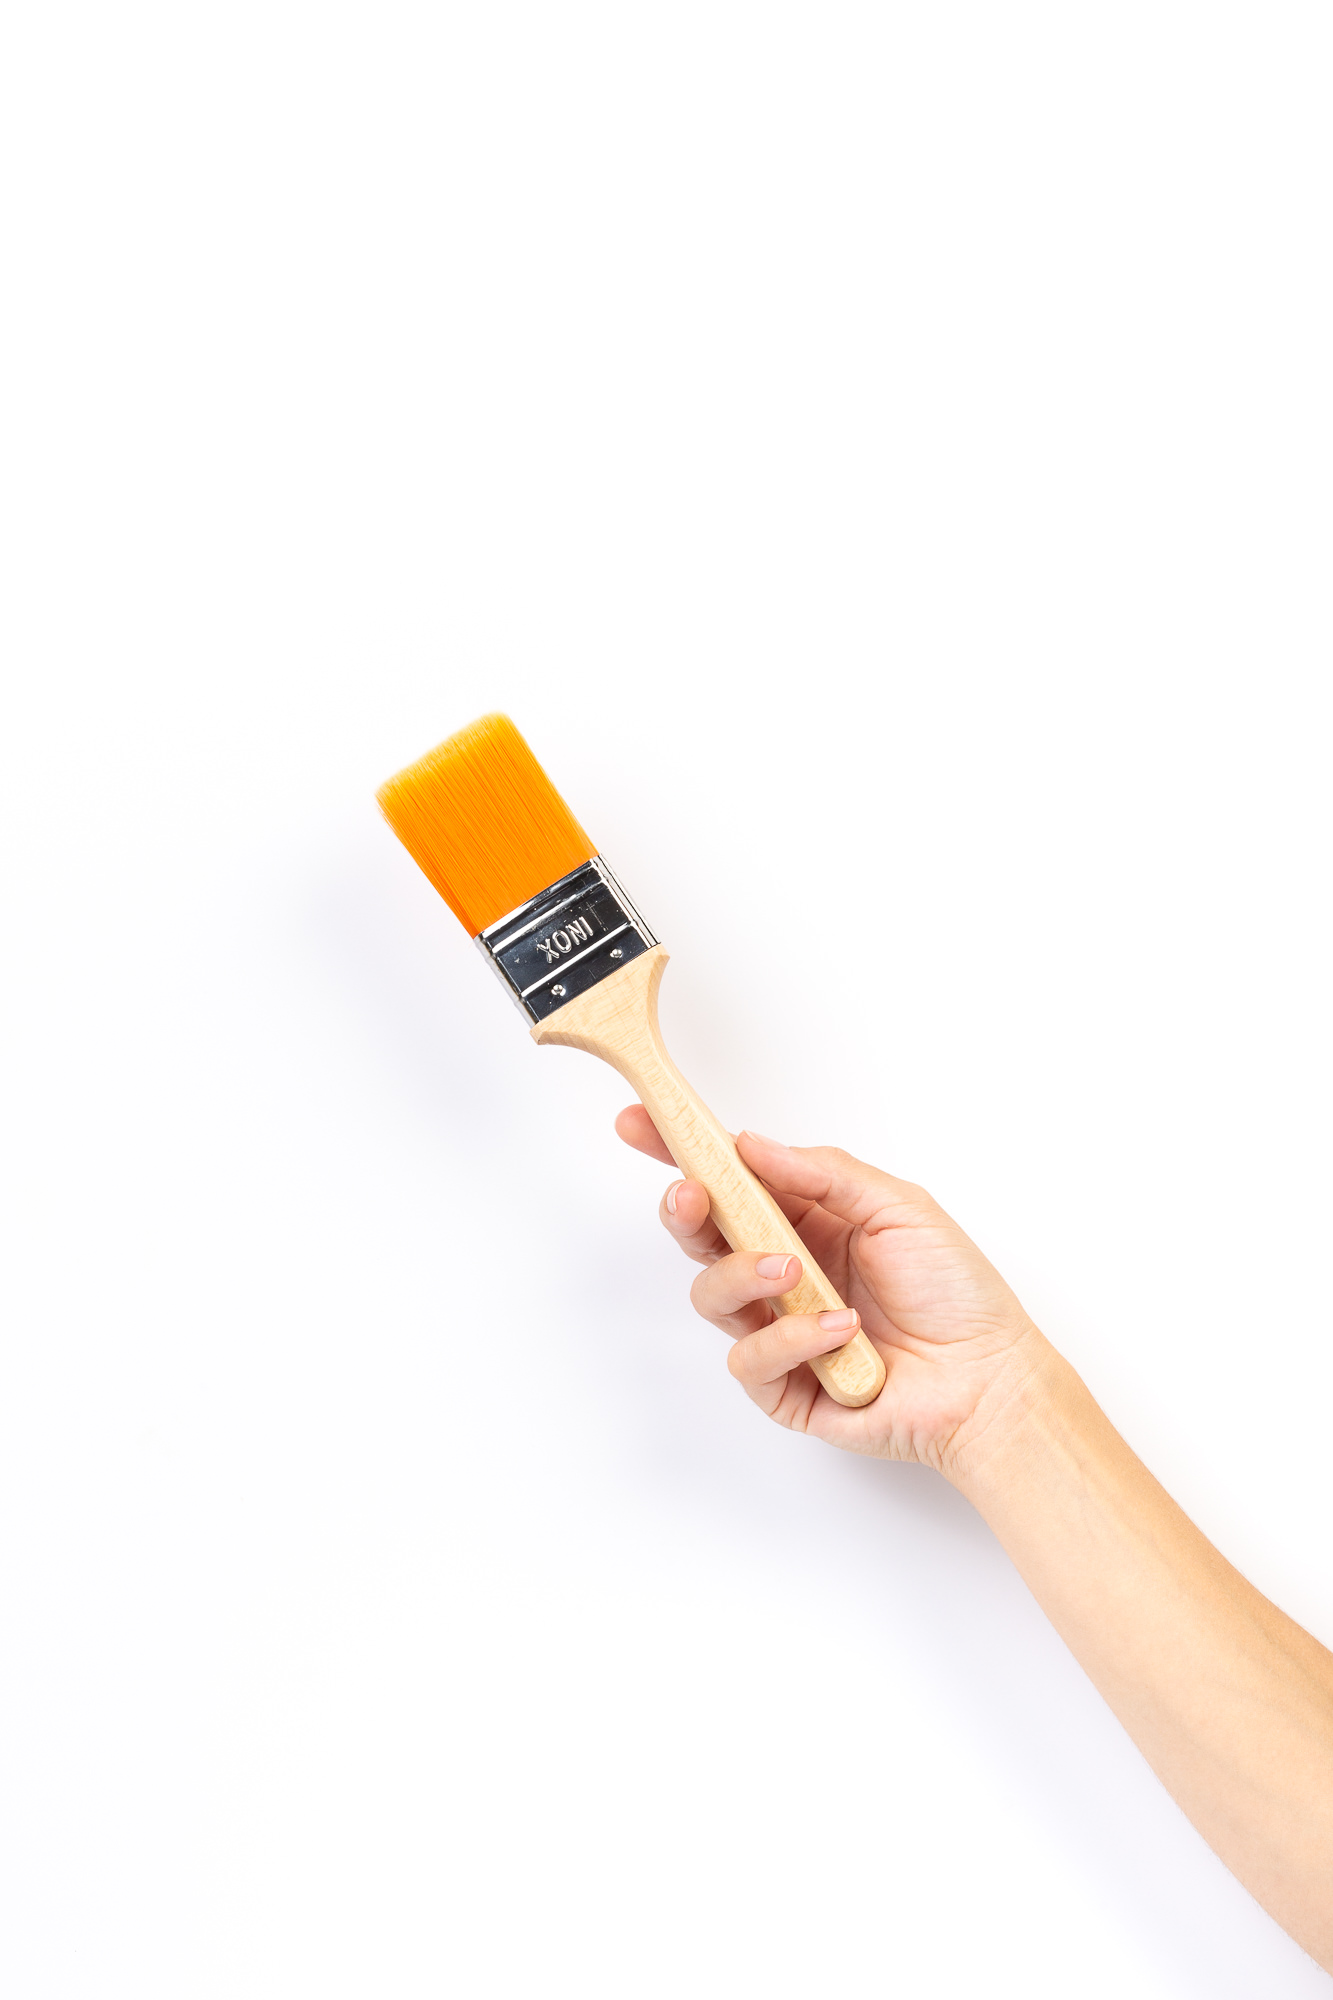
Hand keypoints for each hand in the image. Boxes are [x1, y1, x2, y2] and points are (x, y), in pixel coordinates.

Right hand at [615, 1107, 1049, 1478]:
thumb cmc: (955, 1293)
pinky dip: (792, 1338)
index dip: (682, 1153)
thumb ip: (824, 1174)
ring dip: (744, 1276)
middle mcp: (785, 1273)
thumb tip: (752, 1144)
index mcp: (809, 1221)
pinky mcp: (785, 1387)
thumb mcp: (898, 1207)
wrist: (988, 1380)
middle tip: (693, 1195)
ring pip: (713, 1296)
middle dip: (686, 1210)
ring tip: (795, 1272)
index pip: (732, 1181)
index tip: (640, 1124)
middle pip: (703, 1236)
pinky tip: (841, 1332)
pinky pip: (751, 1359)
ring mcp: (780, 1330)